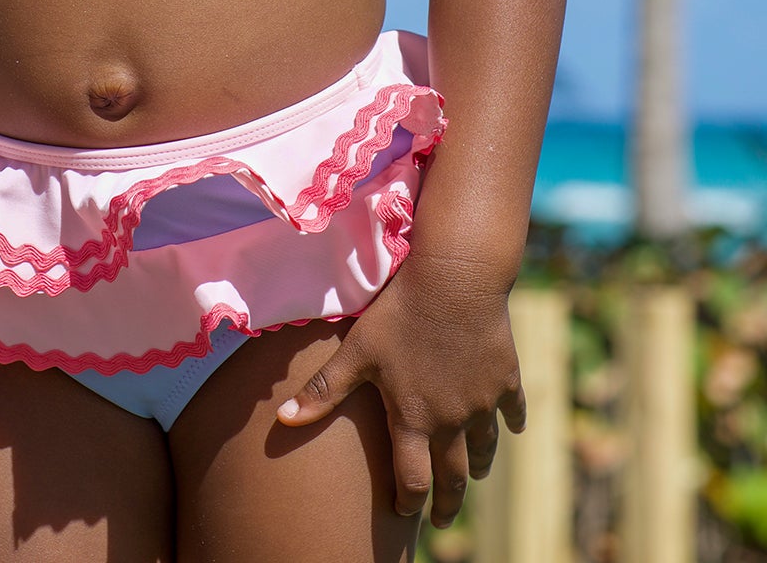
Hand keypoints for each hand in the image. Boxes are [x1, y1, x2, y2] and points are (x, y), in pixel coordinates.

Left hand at [275, 252, 525, 527]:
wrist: (456, 280)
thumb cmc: (400, 314)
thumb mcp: (357, 350)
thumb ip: (324, 389)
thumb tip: (282, 419)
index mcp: (414, 418)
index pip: (412, 479)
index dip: (408, 501)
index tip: (404, 513)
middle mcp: (452, 421)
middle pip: (453, 477)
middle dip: (448, 503)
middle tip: (443, 519)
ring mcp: (482, 402)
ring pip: (484, 448)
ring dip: (478, 467)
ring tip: (474, 477)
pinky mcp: (506, 378)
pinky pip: (514, 410)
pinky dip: (514, 423)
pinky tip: (516, 428)